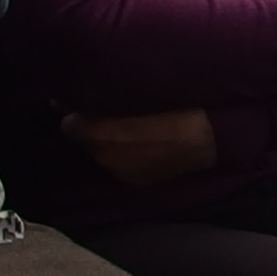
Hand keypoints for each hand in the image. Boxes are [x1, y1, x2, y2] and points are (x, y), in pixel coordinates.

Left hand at [60, 108, 218, 186]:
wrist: (207, 137)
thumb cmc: (175, 106)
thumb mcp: (139, 93)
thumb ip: (107, 95)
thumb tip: (83, 95)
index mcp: (99, 133)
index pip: (69, 124)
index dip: (76, 112)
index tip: (85, 104)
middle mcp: (102, 156)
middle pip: (86, 141)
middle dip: (93, 130)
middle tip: (111, 115)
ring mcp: (120, 173)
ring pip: (103, 155)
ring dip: (109, 144)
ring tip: (129, 130)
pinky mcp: (136, 182)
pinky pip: (121, 165)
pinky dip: (125, 156)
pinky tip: (142, 146)